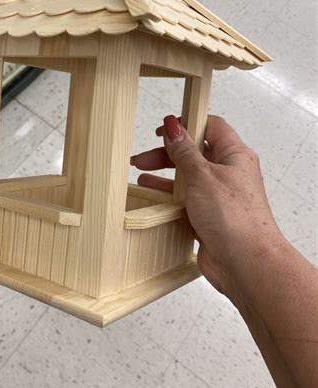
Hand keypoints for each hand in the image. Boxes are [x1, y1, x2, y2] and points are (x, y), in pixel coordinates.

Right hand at [130, 115, 282, 299]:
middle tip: (143, 159)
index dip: (187, 124)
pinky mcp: (209, 218)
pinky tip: (153, 199)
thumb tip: (173, 127)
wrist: (246, 263)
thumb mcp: (203, 175)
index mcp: (235, 156)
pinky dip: (169, 199)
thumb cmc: (235, 219)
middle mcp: (228, 174)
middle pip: (194, 154)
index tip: (164, 130)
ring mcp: (218, 197)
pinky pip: (186, 201)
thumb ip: (185, 151)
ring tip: (141, 178)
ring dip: (165, 178)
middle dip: (167, 154)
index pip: (211, 127)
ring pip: (188, 179)